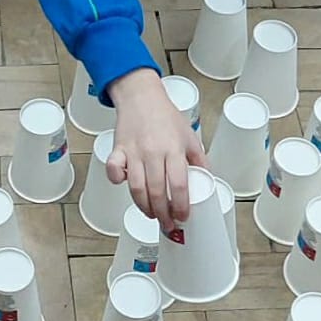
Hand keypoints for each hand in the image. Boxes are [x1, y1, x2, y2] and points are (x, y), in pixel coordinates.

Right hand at [106, 69, 205, 225]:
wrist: (141, 96)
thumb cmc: (166, 116)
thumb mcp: (189, 135)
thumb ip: (198, 159)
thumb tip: (208, 180)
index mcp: (174, 149)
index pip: (178, 184)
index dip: (180, 205)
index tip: (183, 217)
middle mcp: (153, 151)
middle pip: (156, 191)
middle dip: (162, 214)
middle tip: (167, 224)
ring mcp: (134, 151)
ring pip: (136, 187)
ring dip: (143, 206)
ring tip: (152, 214)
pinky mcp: (118, 148)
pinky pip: (112, 168)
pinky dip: (115, 180)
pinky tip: (122, 186)